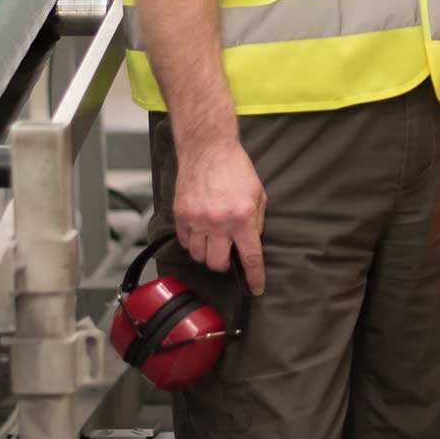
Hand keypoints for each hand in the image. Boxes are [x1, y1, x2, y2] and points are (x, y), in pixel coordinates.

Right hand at [174, 133, 266, 293]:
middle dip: (224, 266)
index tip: (256, 289)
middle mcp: (219, 222)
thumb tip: (252, 243)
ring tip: (212, 243)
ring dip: (207, 255)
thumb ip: (257, 222)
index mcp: (242, 218)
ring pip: (199, 256)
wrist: (207, 149)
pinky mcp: (181, 214)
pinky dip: (192, 243)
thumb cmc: (236, 169)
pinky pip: (185, 242)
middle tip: (227, 256)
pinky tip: (199, 233)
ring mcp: (197, 219)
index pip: (250, 258)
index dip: (255, 277)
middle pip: (218, 264)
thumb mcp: (258, 194)